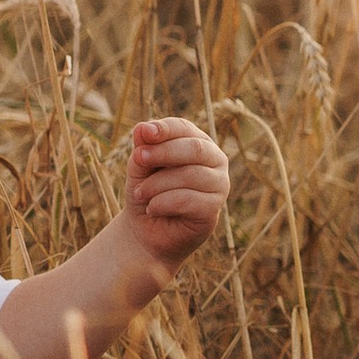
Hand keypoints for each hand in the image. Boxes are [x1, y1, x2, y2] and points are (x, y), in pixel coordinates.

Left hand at [119, 119, 229, 278]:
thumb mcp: (139, 167)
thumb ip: (143, 148)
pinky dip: (163, 202)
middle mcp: (215, 161)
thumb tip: (143, 128)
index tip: (145, 132)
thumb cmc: (146, 191)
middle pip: (194, 148)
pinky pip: (189, 199)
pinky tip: (152, 208)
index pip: (184, 128)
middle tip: (138, 160)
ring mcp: (219, 185)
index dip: (165, 128)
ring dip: (157, 183)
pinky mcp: (214, 209)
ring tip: (140, 193)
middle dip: (162, 152)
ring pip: (190, 175)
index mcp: (197, 142)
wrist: (146, 230)